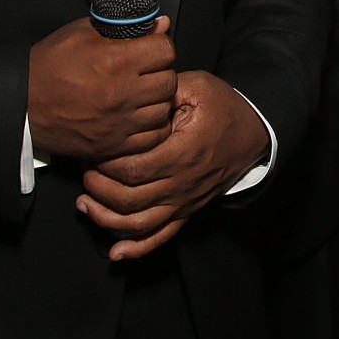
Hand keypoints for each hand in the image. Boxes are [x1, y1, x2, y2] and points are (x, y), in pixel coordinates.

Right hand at [26, 15, 176, 162]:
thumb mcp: (83, 32)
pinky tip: (139, 117)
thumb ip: (126, 27)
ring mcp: (117, 122)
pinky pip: (151, 137)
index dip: (159, 46)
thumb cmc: (49, 65)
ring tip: (142, 95)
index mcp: (115, 60)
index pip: (166, 50)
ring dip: (156, 101)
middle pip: (168, 80)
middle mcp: (120, 93)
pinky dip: (150, 127)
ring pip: (163, 110)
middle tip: (146, 73)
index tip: (150, 50)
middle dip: (160, 73)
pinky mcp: (111, 145)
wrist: (20, 103)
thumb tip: (160, 24)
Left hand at [77, 69, 269, 260]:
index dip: (106, 163)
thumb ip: (164, 90)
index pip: (133, 169)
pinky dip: (136, 249)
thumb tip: (133, 96)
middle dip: (97, 187)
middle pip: (128, 199)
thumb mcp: (198, 86)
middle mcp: (183, 183)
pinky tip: (115, 252)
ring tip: (85, 201)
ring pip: (138, 224)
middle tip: (85, 168)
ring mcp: (185, 202)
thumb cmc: (223, 107)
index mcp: (183, 152)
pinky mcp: (187, 211)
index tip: (94, 147)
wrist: (254, 132)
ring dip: (105, 217)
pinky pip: (160, 238)